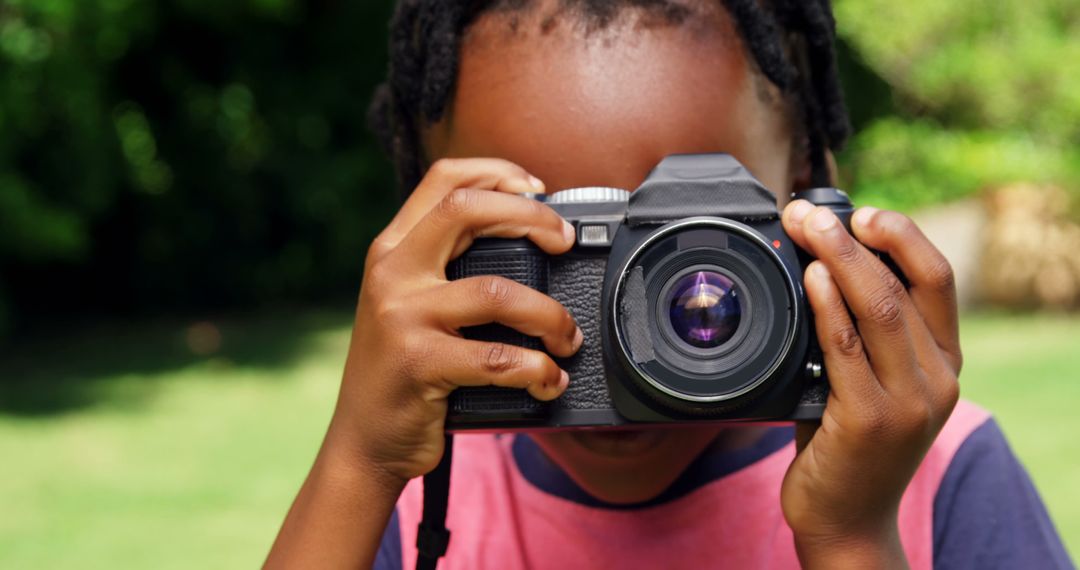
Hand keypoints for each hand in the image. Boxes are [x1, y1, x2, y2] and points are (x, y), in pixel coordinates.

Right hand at [326, 158, 581, 482]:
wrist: (364, 440)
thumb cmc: (404, 370)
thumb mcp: (410, 303)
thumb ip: (449, 267)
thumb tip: (531, 238)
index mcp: (393, 249)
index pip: (443, 178)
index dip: (497, 171)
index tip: (538, 189)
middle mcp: (392, 272)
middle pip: (467, 209)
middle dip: (531, 216)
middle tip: (565, 242)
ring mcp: (401, 316)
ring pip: (497, 291)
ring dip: (549, 314)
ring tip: (567, 337)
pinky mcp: (418, 363)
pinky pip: (497, 359)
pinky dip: (538, 370)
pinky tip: (549, 380)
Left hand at [778, 201, 961, 567]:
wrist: (846, 520)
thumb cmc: (846, 443)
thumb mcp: (867, 380)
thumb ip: (859, 332)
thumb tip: (818, 264)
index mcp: (943, 361)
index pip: (937, 279)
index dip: (901, 235)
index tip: (859, 211)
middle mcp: (936, 378)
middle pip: (903, 284)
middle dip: (854, 237)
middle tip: (808, 212)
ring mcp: (907, 402)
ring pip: (878, 308)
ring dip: (836, 259)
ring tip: (803, 229)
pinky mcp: (869, 422)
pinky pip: (845, 348)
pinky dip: (826, 306)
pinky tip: (809, 278)